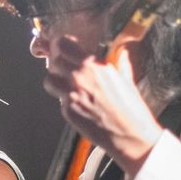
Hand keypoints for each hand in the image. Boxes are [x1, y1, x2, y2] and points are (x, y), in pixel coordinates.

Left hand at [41, 35, 161, 174]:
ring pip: (49, 80)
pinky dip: (64, 99)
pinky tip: (76, 102)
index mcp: (93, 65)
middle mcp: (79, 77)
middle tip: (64, 65)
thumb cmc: (131, 108)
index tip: (62, 46)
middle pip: (53, 60)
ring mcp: (70, 95)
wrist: (129, 135)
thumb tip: (121, 52)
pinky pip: (58, 99)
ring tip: (64, 83)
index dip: (60, 44)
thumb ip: (120, 62)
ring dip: (54, 80)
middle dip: (57, 61)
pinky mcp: (68, 111)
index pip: (63, 44)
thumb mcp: (126, 79)